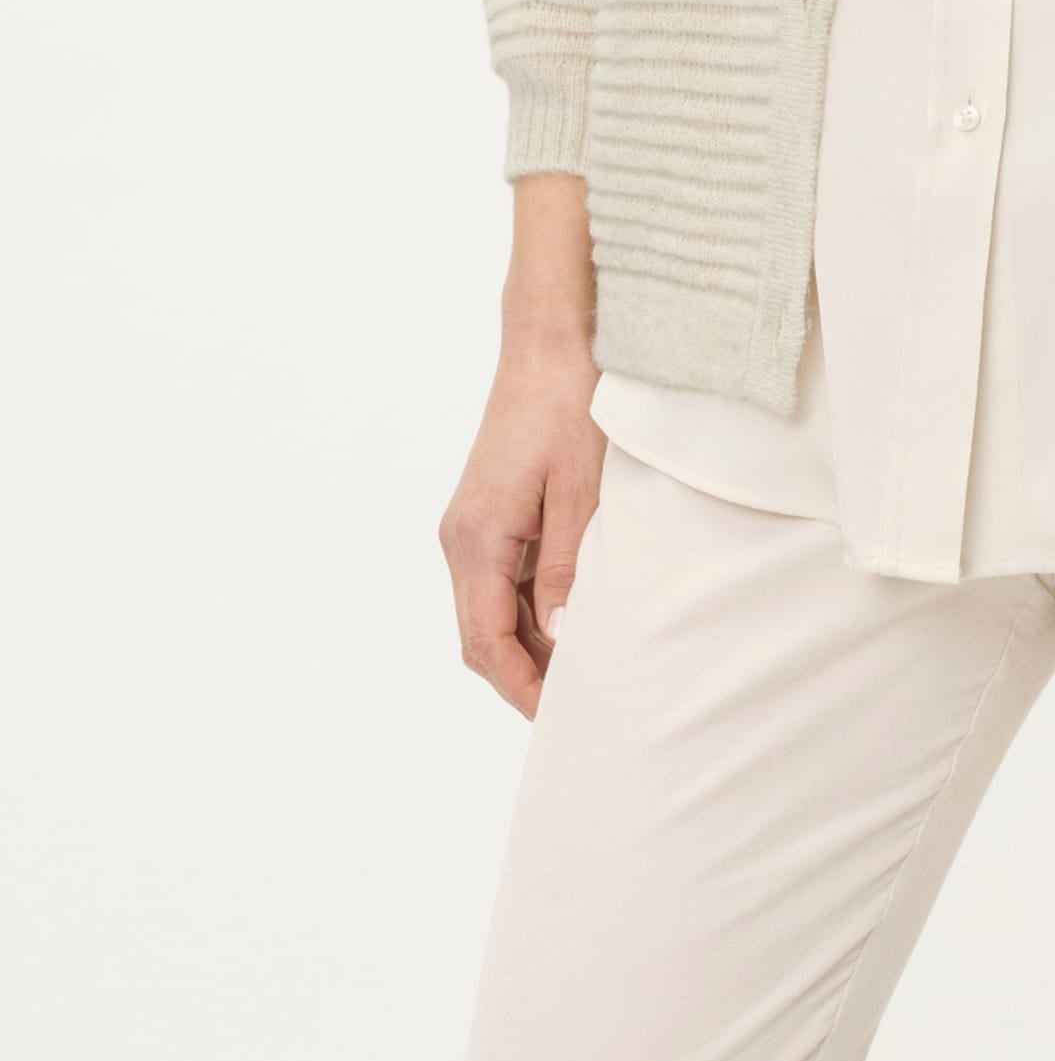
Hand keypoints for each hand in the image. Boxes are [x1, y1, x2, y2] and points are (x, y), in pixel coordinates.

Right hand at [439, 327, 604, 718]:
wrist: (550, 340)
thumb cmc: (569, 404)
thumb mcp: (581, 490)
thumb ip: (567, 568)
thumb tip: (557, 637)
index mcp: (476, 539)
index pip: (485, 643)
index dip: (521, 689)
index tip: (561, 719)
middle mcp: (462, 538)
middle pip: (482, 635)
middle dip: (526, 676)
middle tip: (583, 705)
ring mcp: (473, 525)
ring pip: (492, 610)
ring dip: (530, 643)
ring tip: (586, 669)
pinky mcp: (491, 511)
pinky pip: (503, 579)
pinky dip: (531, 608)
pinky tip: (574, 616)